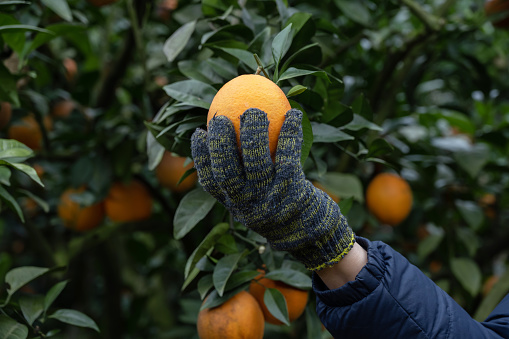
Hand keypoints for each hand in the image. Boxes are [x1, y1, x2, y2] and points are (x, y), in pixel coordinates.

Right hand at [191, 108, 354, 270]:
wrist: (310, 231)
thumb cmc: (276, 206)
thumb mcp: (252, 201)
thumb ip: (238, 180)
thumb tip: (224, 139)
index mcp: (234, 204)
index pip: (210, 181)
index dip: (201, 156)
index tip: (199, 132)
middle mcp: (248, 203)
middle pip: (227, 171)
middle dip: (220, 142)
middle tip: (220, 118)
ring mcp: (269, 196)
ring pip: (256, 161)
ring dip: (254, 132)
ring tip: (254, 111)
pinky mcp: (293, 188)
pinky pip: (288, 154)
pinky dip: (290, 131)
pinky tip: (292, 113)